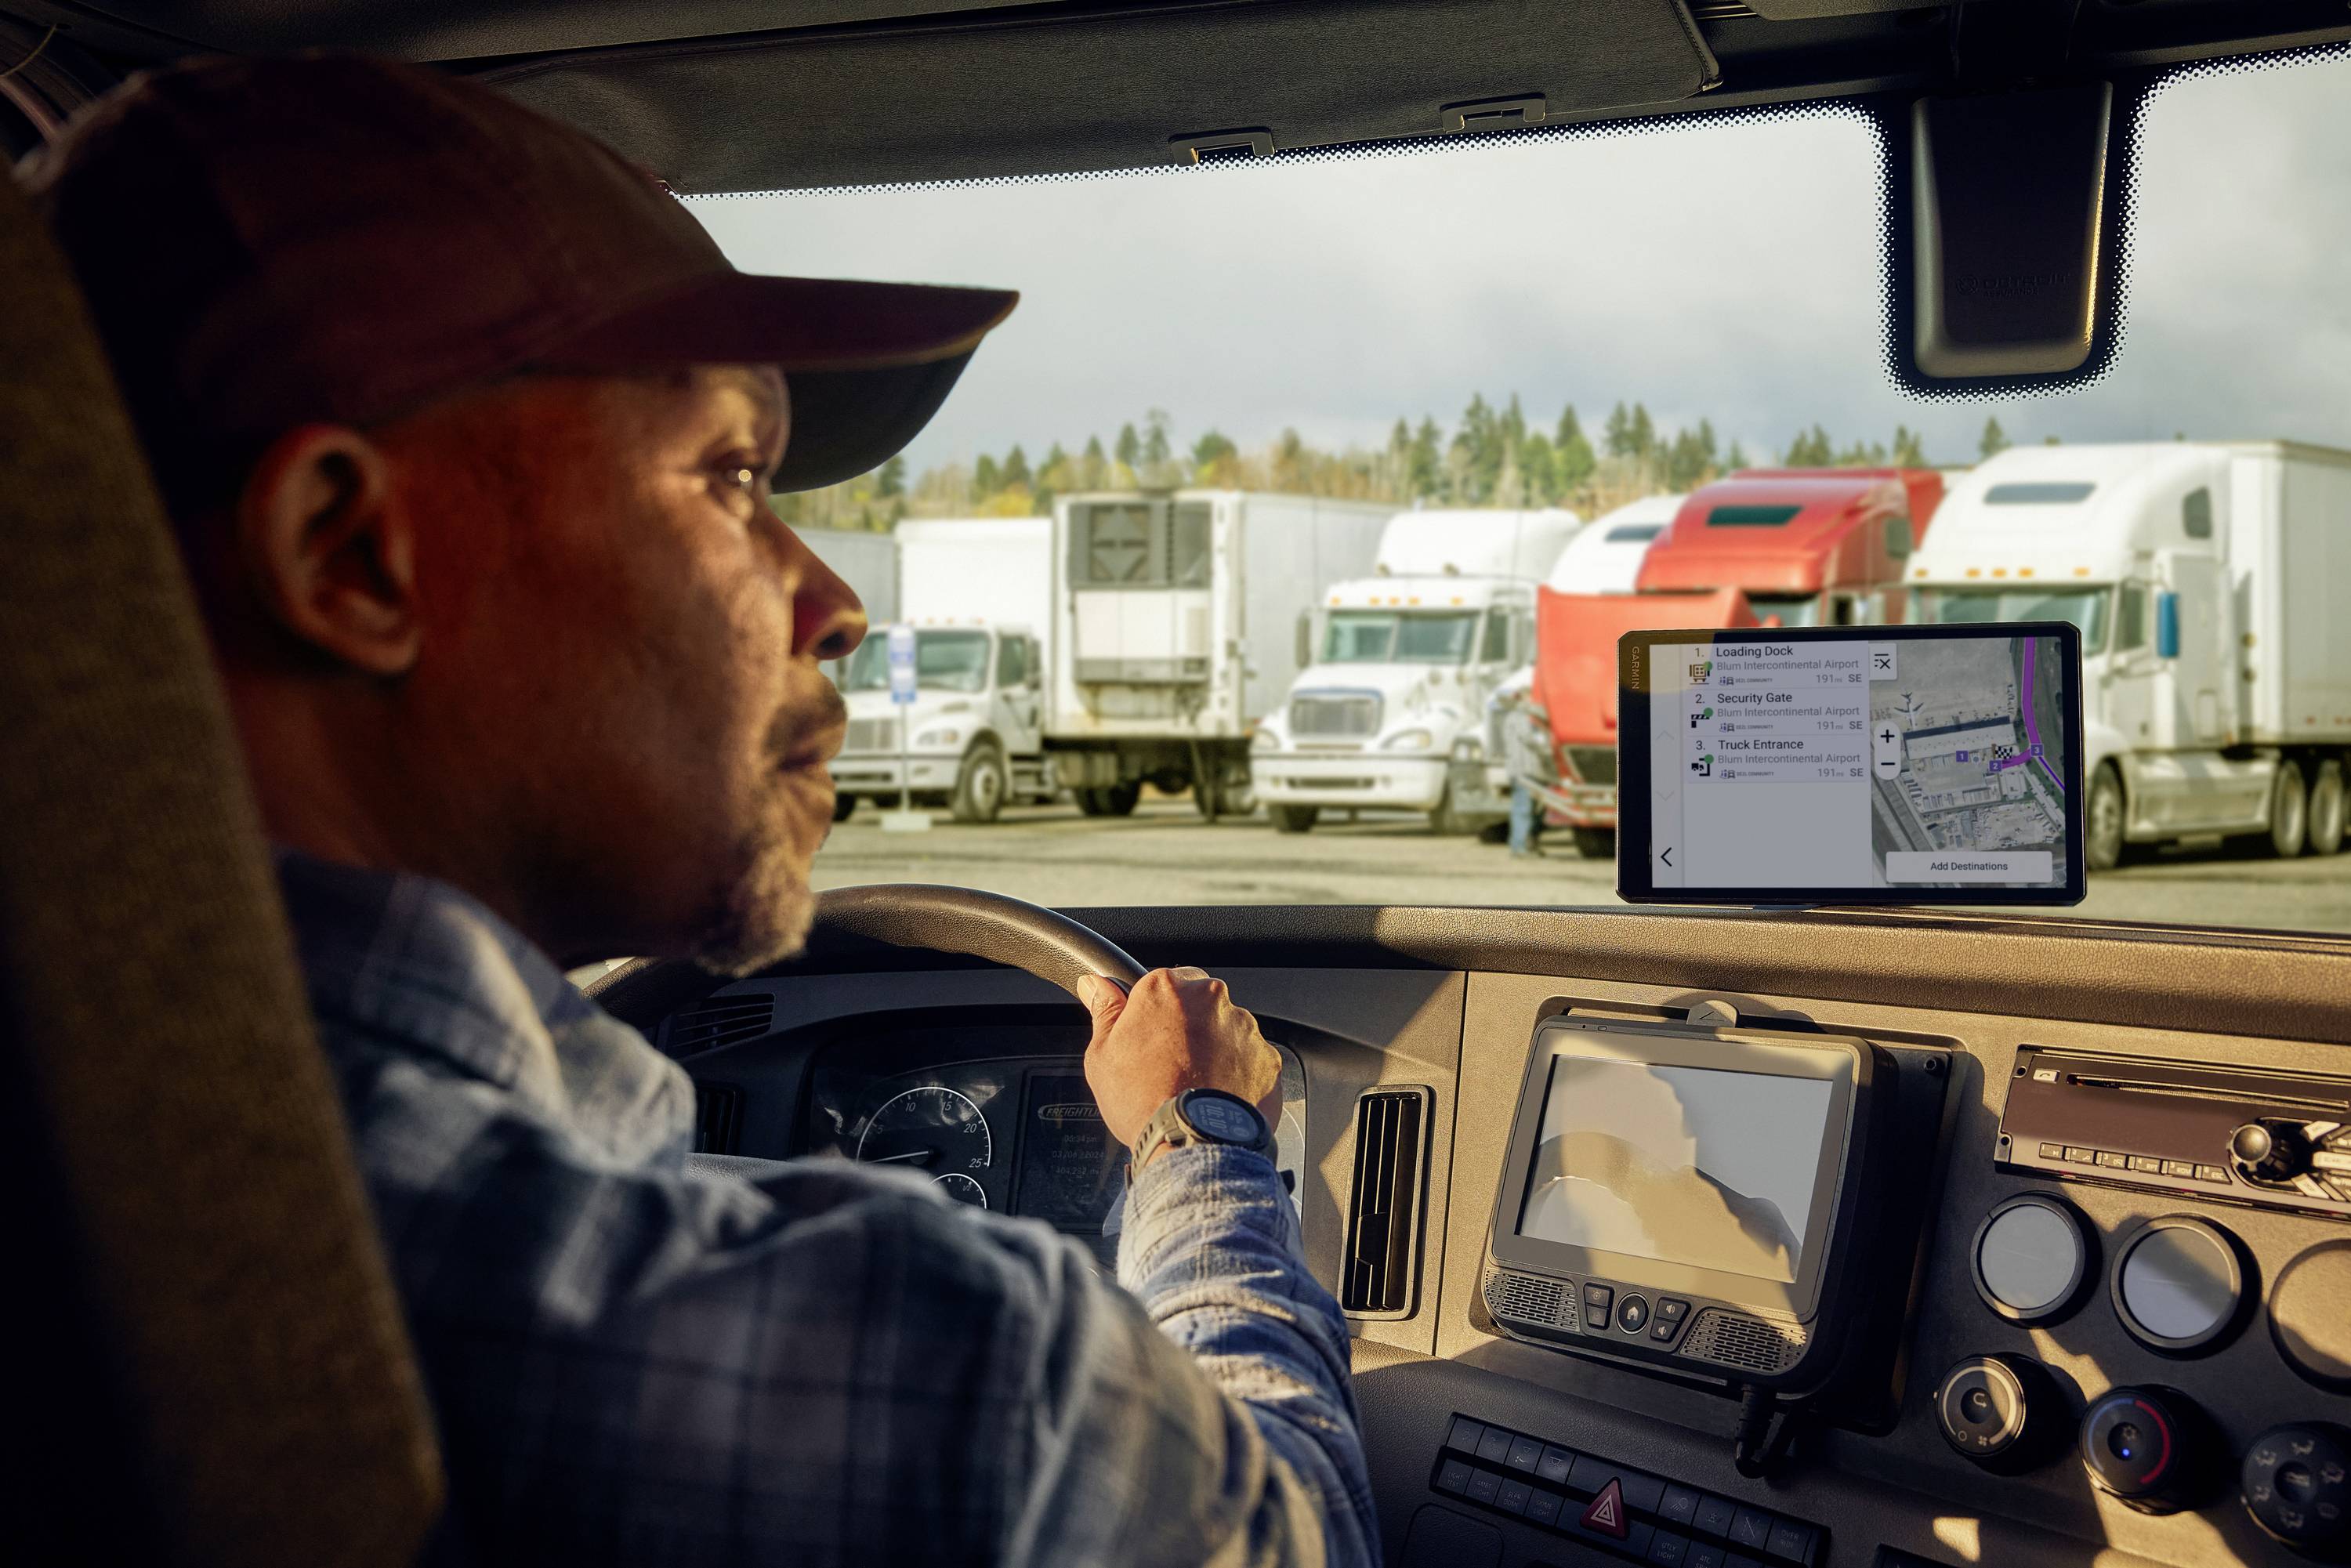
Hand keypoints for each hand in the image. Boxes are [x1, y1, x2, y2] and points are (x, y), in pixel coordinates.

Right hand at [1077, 966, 1281, 1153]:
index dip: (1156, 1010)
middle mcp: (1210, 999)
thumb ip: (1105, 1012)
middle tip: (1169, 1063)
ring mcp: (1244, 1028)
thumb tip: (1096, 985)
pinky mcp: (1267, 1057)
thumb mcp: (1103, 1056)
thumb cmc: (1143, 1101)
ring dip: (1214, 1047)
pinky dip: (1238, 1072)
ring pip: (1227, 1028)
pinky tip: (1217, 1094)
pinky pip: (1250, 1058)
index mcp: (1167, 989)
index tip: (1150, 1032)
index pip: (1166, 981)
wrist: (1192, 1143)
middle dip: (1188, 1025)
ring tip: (1194, 1084)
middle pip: (1199, 1002)